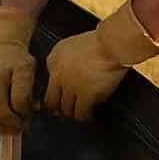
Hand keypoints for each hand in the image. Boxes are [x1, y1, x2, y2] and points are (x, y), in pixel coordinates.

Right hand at [0, 6, 36, 133]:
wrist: (1, 44)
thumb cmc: (18, 58)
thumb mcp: (29, 70)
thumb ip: (28, 91)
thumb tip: (29, 111)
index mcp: (4, 74)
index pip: (15, 103)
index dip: (24, 114)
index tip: (30, 117)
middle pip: (0, 112)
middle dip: (12, 124)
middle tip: (21, 127)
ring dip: (1, 124)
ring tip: (12, 125)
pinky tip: (1, 117)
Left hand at [43, 0, 158, 122]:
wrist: (112, 44)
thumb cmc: (99, 43)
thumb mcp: (72, 46)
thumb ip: (63, 61)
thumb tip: (63, 81)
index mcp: (54, 59)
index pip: (45, 83)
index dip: (53, 93)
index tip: (58, 99)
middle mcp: (58, 74)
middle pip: (51, 101)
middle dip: (58, 108)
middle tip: (65, 112)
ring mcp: (71, 86)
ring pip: (66, 109)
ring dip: (73, 113)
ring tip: (80, 114)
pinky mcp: (85, 95)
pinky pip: (81, 113)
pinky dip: (85, 116)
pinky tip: (90, 115)